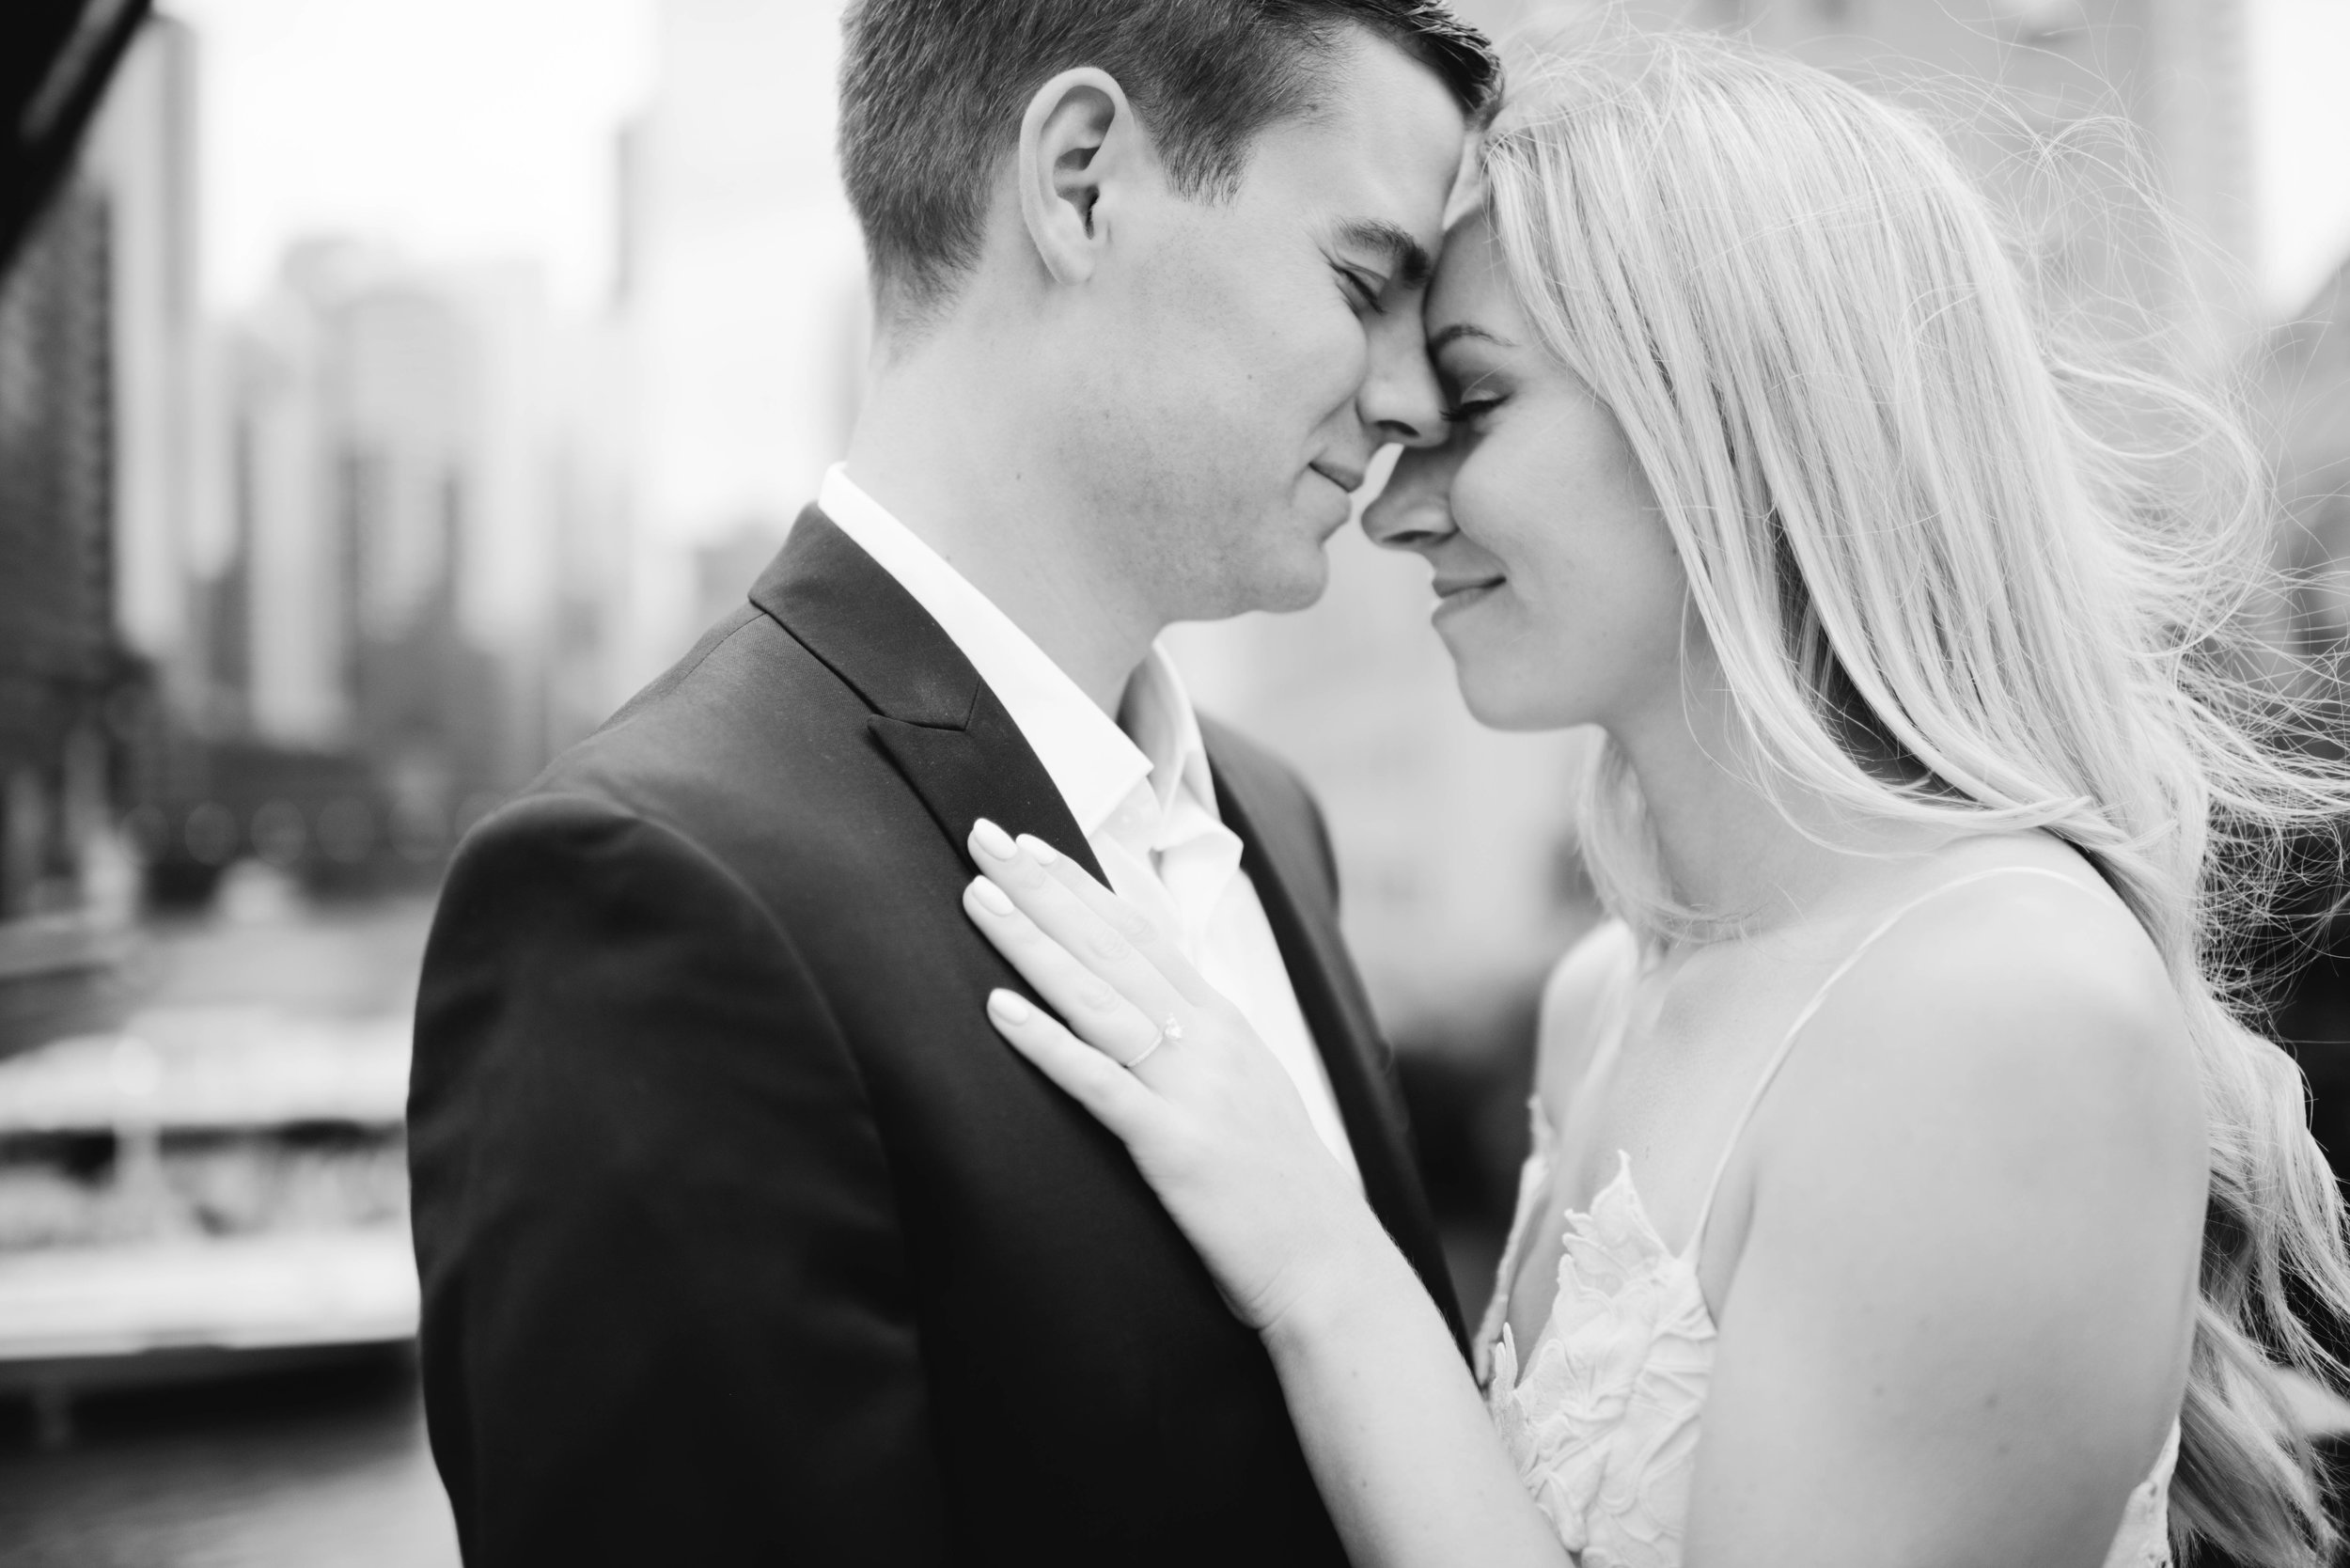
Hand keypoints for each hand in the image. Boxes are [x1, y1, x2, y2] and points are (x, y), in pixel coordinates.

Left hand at [961, 818, 1389, 1333]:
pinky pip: (1099, 1084)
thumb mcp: (1244, 1093)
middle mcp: (1208, 1039)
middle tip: (984, 836)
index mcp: (1223, 1022)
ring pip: (1099, 998)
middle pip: (1111, 946)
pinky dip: (1047, 1043)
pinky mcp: (1174, 1146)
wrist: (1330, 1266)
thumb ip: (1199, 1045)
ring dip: (1033, 943)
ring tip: (978, 899)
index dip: (1081, 885)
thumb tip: (1148, 1009)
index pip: (1141, 934)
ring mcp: (1192, 1089)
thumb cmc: (1279, 1189)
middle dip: (1043, 888)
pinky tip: (999, 1011)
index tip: (1028, 844)